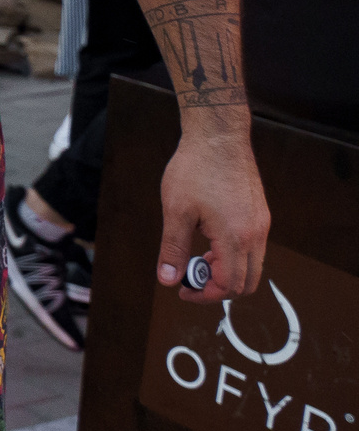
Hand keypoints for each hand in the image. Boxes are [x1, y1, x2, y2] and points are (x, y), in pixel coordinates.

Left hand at [158, 133, 269, 302]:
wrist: (218, 135)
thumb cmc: (195, 169)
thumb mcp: (176, 210)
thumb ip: (173, 248)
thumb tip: (168, 280)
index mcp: (237, 237)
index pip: (230, 285)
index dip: (205, 295)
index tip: (183, 290)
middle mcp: (256, 234)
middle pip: (247, 282)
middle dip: (219, 288)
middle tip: (191, 279)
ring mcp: (261, 224)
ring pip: (252, 266)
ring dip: (226, 271)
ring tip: (196, 257)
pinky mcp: (260, 214)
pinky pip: (253, 248)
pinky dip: (233, 255)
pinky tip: (208, 240)